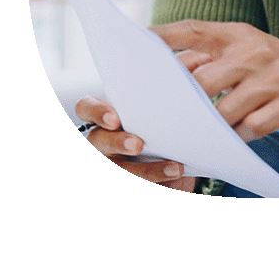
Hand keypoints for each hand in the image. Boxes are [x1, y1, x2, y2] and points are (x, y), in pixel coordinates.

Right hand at [74, 96, 195, 191]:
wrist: (181, 148)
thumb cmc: (167, 117)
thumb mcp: (167, 103)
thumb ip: (170, 94)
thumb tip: (192, 89)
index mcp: (107, 115)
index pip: (86, 108)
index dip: (96, 112)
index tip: (114, 119)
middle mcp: (102, 141)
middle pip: (97, 142)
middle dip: (117, 144)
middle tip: (138, 145)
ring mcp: (111, 164)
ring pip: (118, 171)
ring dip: (145, 172)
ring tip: (175, 169)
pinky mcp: (130, 182)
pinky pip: (139, 190)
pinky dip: (162, 188)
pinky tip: (181, 184)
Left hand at [151, 21, 278, 140]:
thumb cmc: (271, 69)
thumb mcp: (245, 51)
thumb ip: (210, 57)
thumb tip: (161, 71)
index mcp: (239, 35)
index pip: (194, 30)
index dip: (162, 37)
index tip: (134, 45)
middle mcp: (256, 52)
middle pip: (204, 79)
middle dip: (181, 102)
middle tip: (164, 118)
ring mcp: (275, 79)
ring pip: (225, 110)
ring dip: (208, 127)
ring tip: (197, 134)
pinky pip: (250, 129)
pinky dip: (236, 138)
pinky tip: (231, 140)